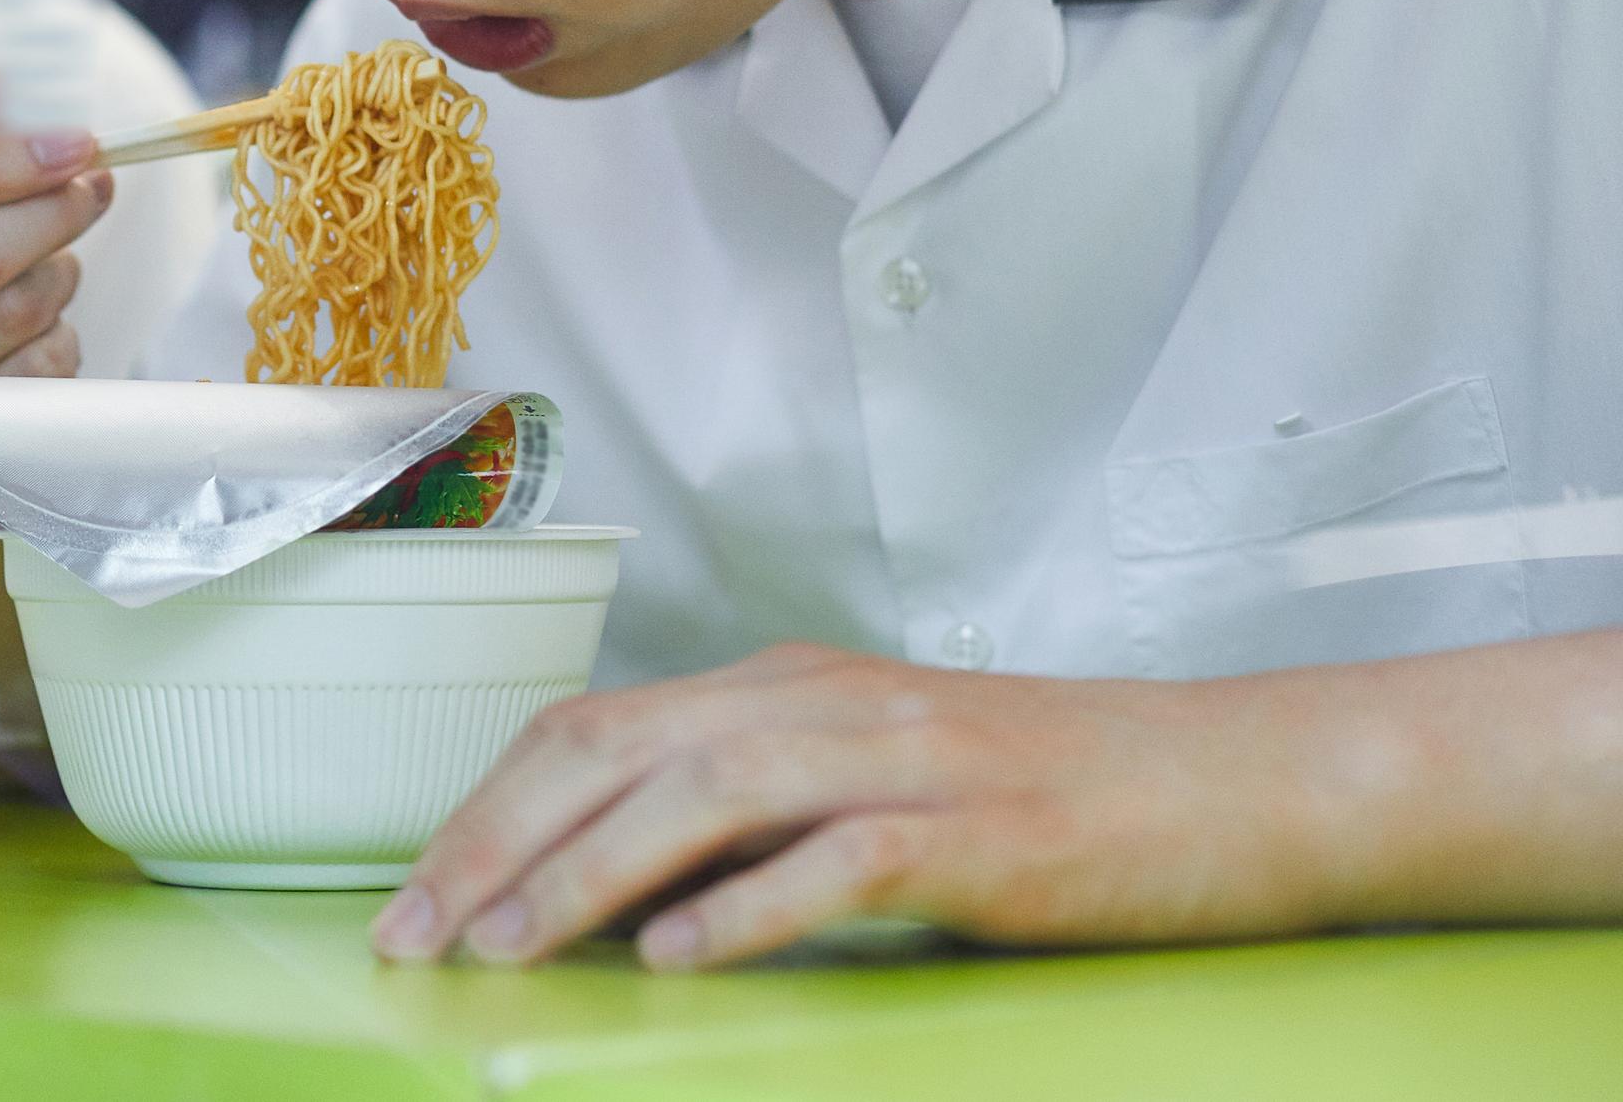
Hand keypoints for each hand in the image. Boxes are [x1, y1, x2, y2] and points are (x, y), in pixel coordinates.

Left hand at [373, 643, 1367, 971]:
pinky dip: (751, 904)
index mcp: (780, 686)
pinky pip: (842, 858)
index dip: (487, 810)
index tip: (415, 897)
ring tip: (510, 950)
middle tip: (418, 936)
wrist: (1231, 781)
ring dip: (589, 875)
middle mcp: (820, 702)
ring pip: (703, 794)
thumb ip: (747, 816)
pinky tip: (682, 958)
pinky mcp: (978, 828)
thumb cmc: (1042, 796)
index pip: (591, 727)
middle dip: (497, 843)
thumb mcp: (867, 777)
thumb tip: (613, 896)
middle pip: (615, 749)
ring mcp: (902, 757)